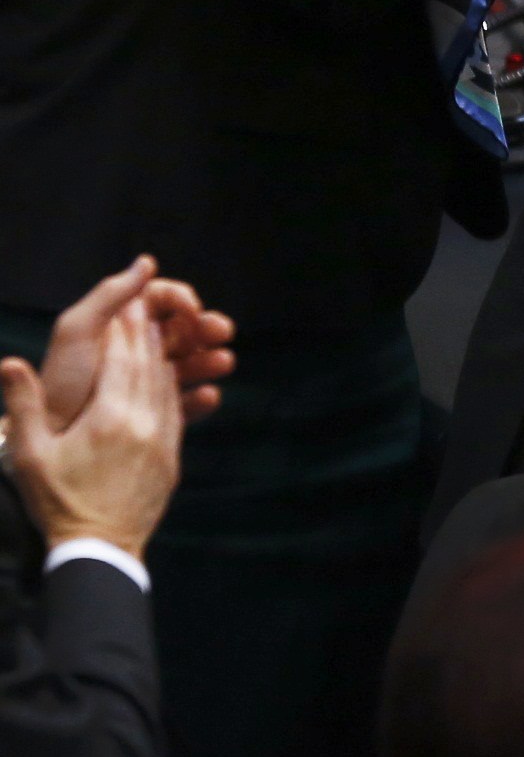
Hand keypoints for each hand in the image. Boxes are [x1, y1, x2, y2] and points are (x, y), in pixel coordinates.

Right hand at [1, 301, 183, 555]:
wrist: (99, 548)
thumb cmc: (59, 502)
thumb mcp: (32, 455)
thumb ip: (24, 407)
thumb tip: (10, 362)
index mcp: (108, 416)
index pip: (120, 360)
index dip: (121, 331)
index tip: (122, 307)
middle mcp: (143, 421)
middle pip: (147, 366)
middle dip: (144, 335)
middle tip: (143, 309)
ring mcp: (162, 439)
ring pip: (166, 386)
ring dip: (161, 357)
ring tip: (156, 335)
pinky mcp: (172, 457)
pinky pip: (175, 411)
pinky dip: (171, 388)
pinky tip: (166, 379)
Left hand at [32, 256, 234, 427]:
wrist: (49, 436)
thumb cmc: (62, 381)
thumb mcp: (76, 330)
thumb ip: (110, 295)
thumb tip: (147, 262)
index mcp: (122, 322)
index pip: (162, 299)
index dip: (183, 299)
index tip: (193, 310)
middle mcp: (138, 347)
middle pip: (185, 328)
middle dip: (207, 327)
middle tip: (222, 333)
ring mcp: (148, 379)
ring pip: (191, 362)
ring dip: (211, 359)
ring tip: (224, 363)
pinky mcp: (153, 410)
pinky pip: (185, 401)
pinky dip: (201, 397)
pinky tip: (208, 395)